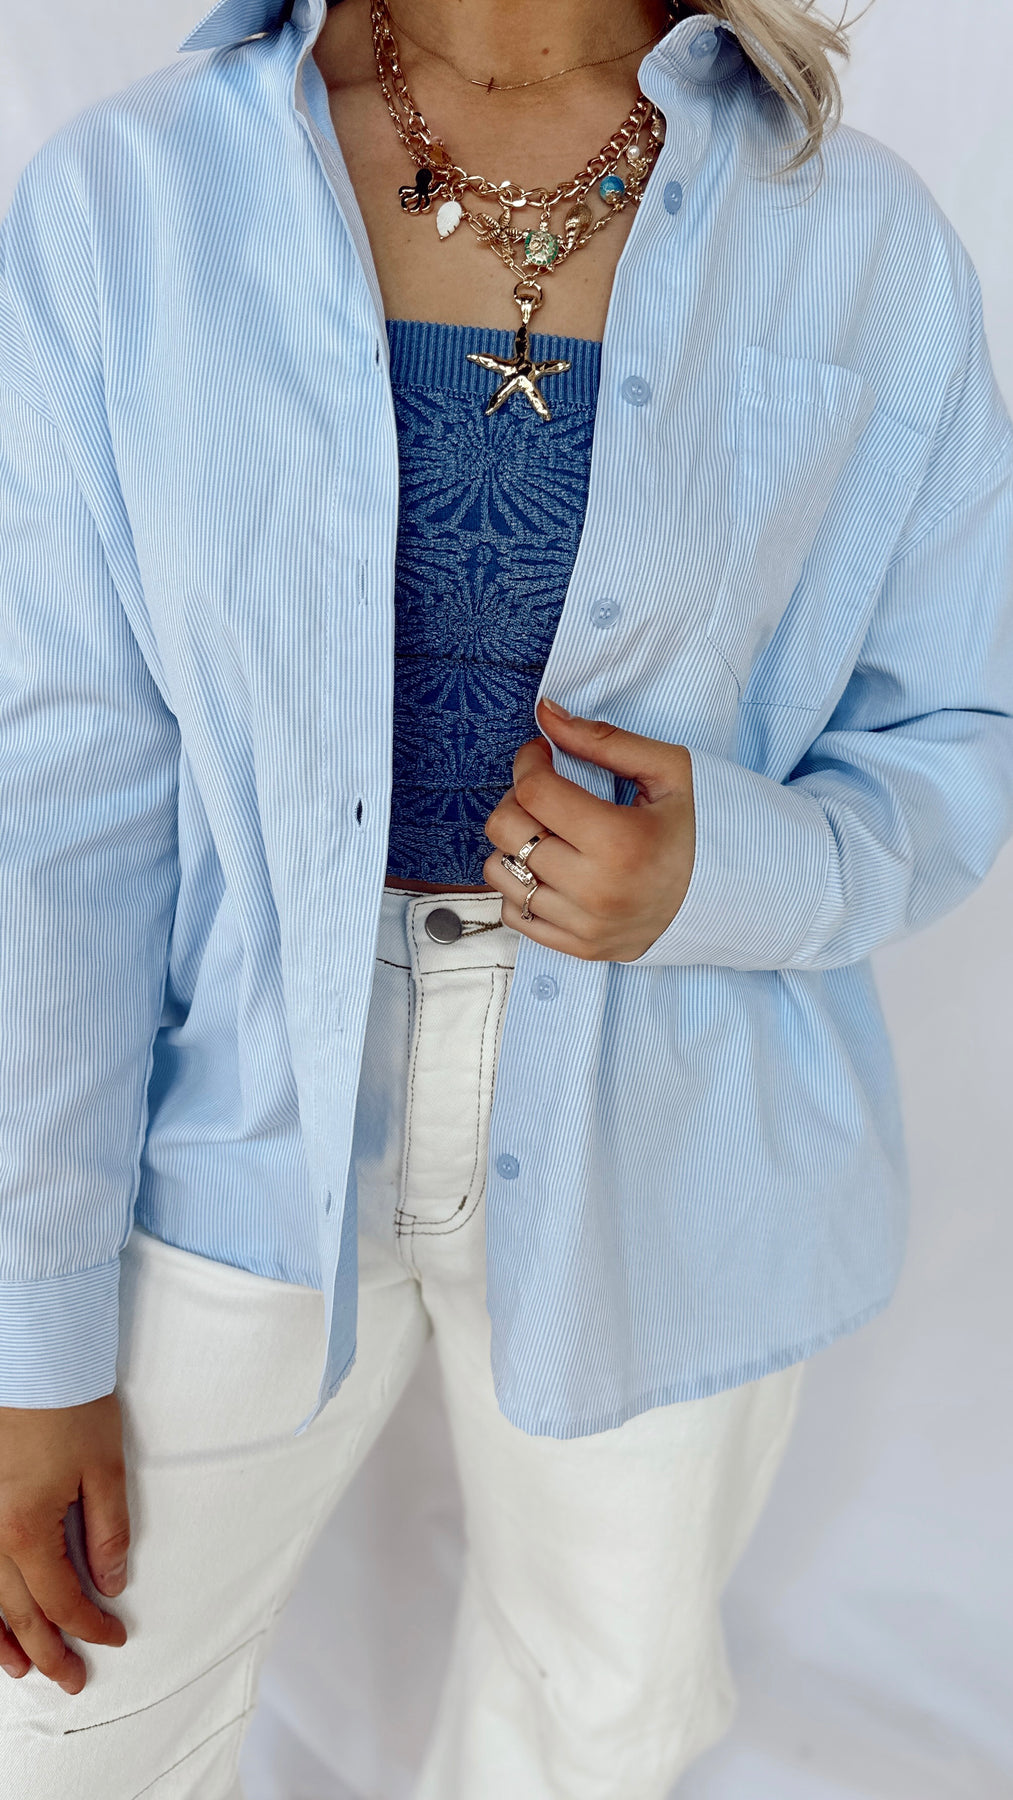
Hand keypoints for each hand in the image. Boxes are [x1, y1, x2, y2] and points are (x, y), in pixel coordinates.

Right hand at [0, 1393, 129, 1692]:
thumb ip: (109, 1532)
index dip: (90, 1625)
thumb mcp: (105, 1469)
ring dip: (4, 1639)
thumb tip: (112, 1582)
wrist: (31, 1358)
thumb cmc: (68, 1405)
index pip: (63, 1599)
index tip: (113, 1637)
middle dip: (50, 1650)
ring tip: (24, 1668)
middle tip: (72, 1679)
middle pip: (19, 1613)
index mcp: (27, 1531)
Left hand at [483, 697, 695, 961]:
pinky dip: (519, 886)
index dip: (529, 761)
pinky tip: (548, 868)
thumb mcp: (669, 771)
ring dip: (513, 844)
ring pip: (499, 874)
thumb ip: (604, 740)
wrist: (739, 895)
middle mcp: (596, 890)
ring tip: (548, 832)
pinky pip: (514, 915)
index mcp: (620, 841)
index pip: (533, 791)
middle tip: (546, 791)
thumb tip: (546, 713)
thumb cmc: (706, 827)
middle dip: (516, 799)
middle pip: (506, 831)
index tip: (543, 753)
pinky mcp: (581, 948)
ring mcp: (586, 925)